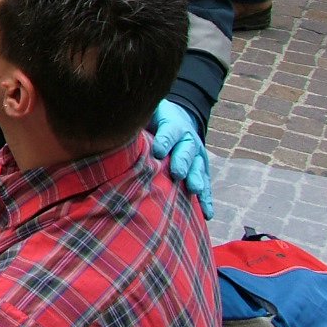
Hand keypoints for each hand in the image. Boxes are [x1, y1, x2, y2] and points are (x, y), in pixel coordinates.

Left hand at [150, 99, 213, 219]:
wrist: (178, 120)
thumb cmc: (154, 120)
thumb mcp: (148, 113)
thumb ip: (138, 120)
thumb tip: (120, 125)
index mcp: (173, 125)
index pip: (169, 131)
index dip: (164, 141)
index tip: (157, 152)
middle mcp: (188, 140)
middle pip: (186, 151)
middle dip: (182, 162)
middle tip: (177, 173)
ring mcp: (196, 157)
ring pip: (198, 168)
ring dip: (196, 179)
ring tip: (194, 190)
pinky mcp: (200, 171)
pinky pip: (205, 185)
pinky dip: (206, 199)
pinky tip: (206, 213)